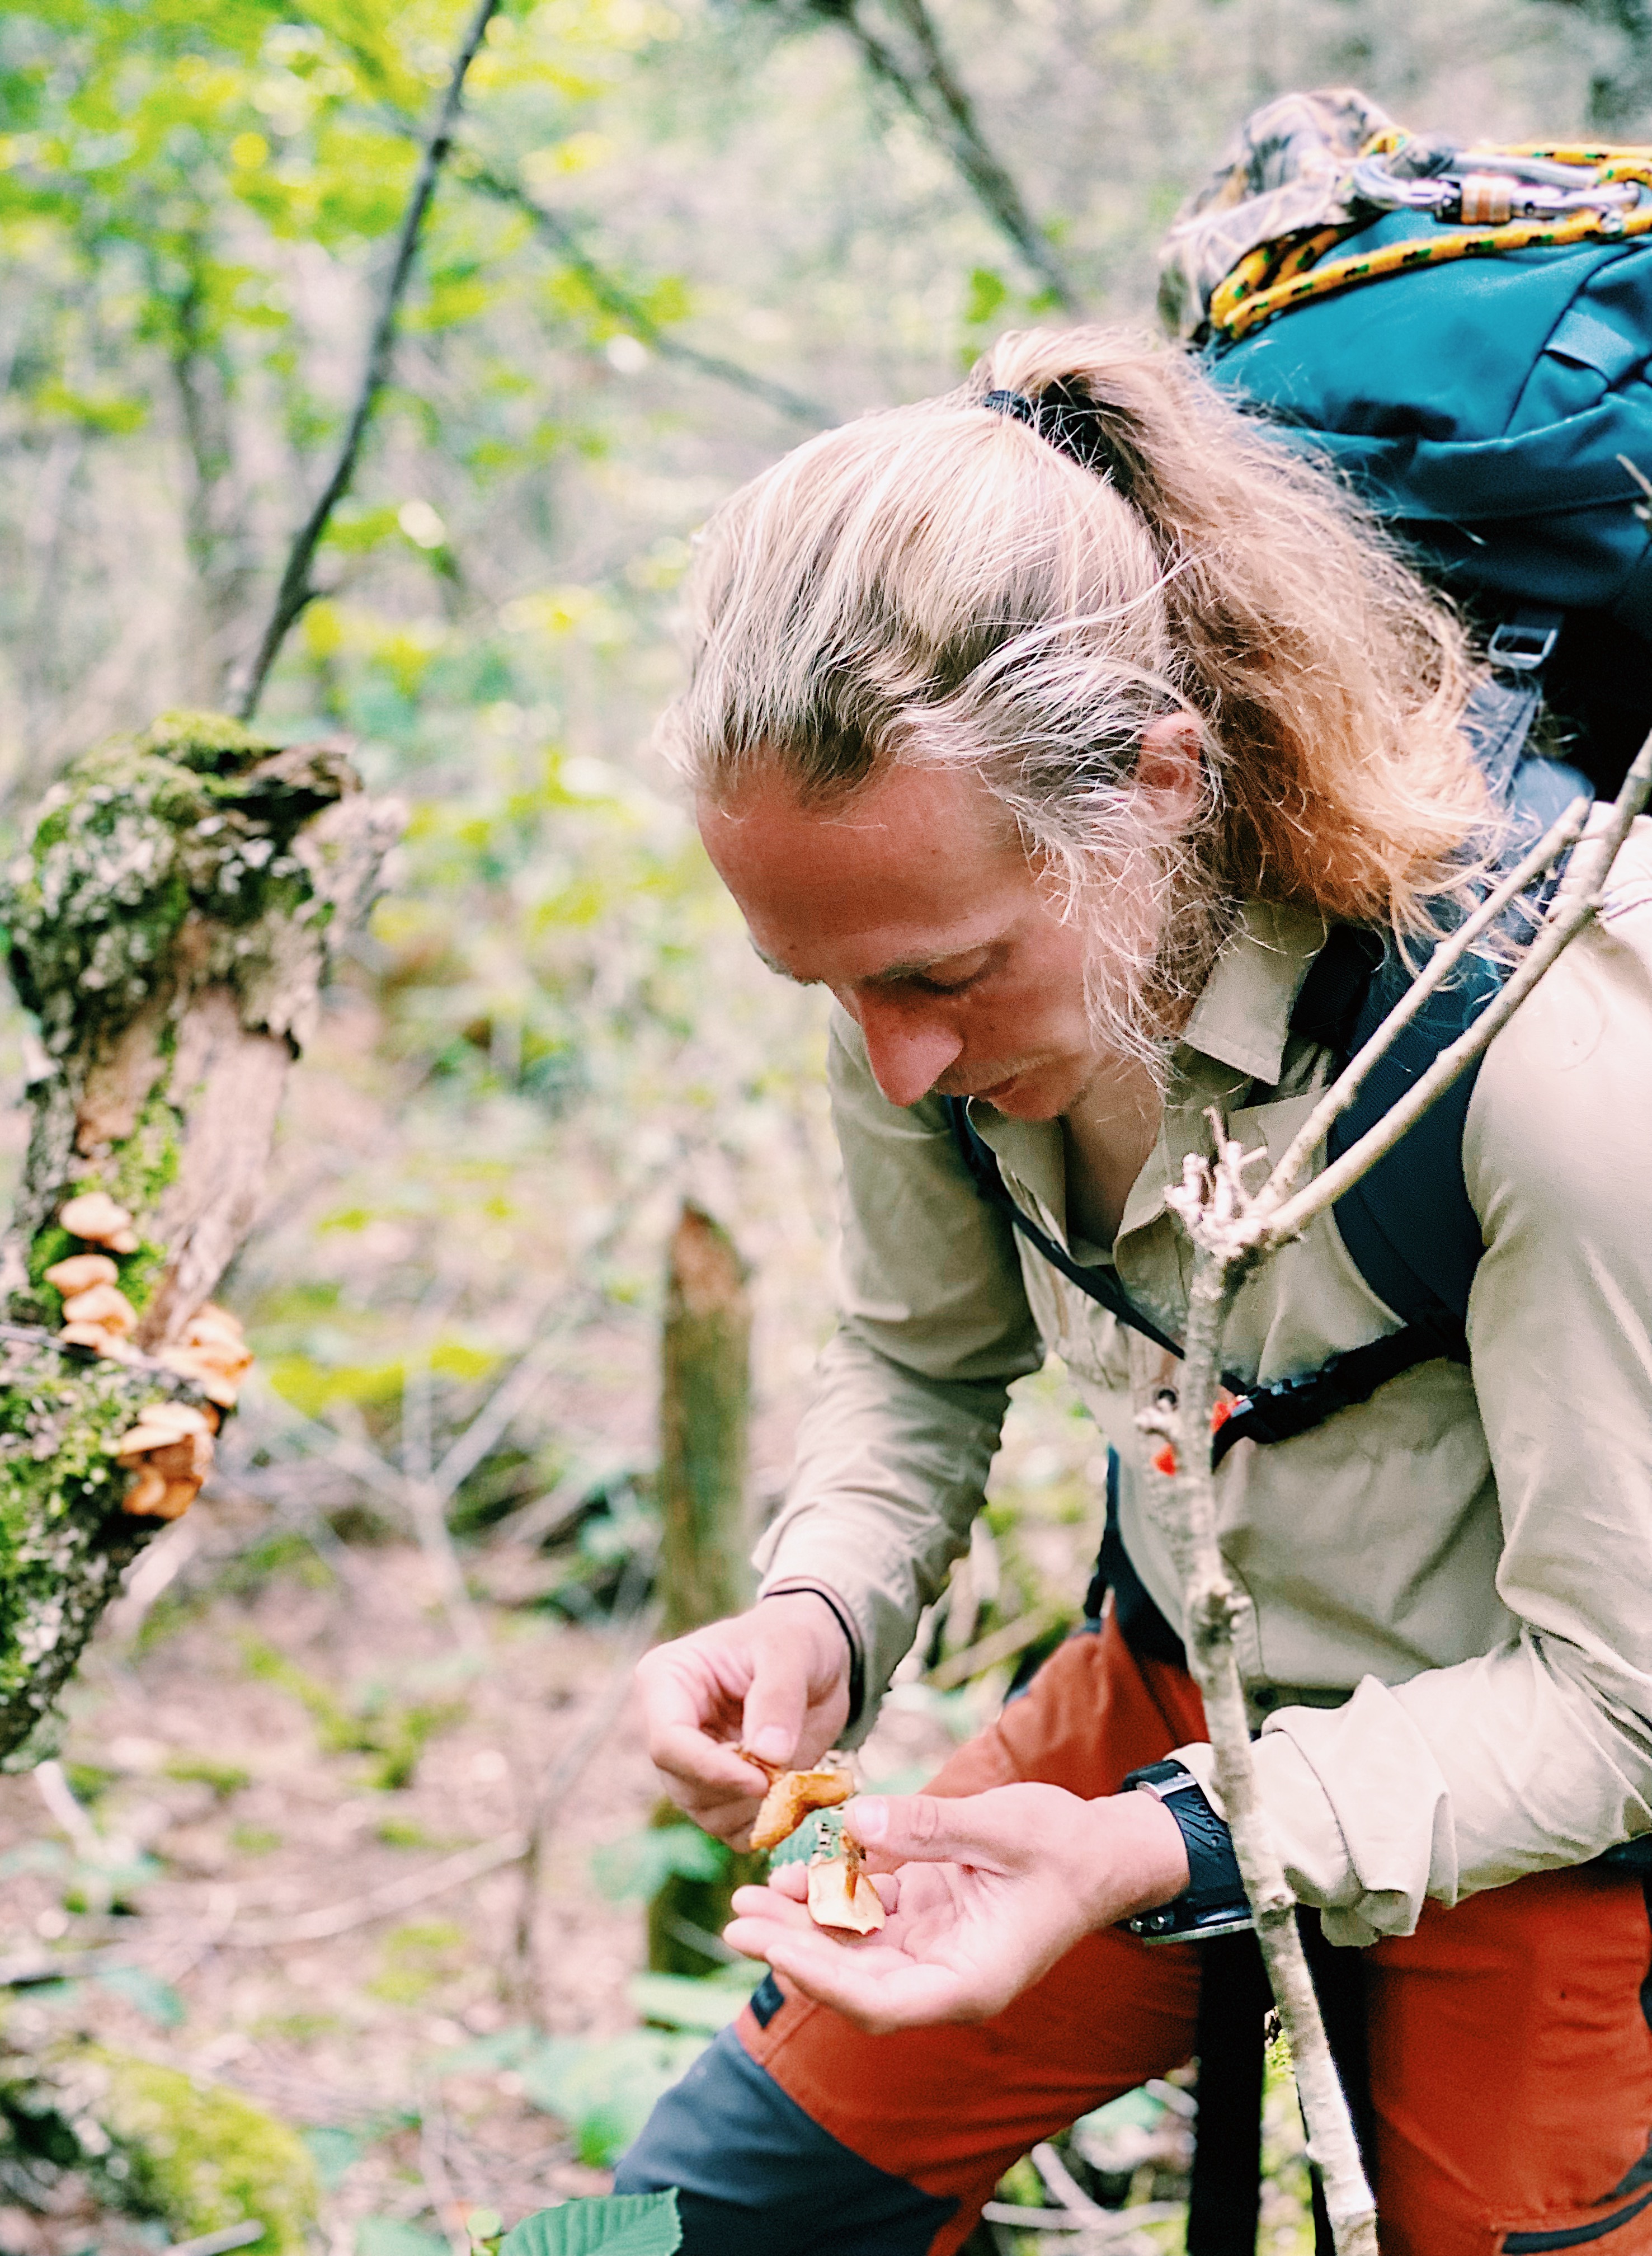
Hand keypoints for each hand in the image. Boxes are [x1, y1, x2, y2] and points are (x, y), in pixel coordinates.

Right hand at [635, 1593, 852, 1843]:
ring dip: (756, 1808)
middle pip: (684, 1786)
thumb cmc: (794, 1637)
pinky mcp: (720, 1790)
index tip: (762, 1778)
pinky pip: (733, 1829)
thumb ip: (778, 1695)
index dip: (711, 1769)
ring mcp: (693, 1763)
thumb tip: (769, 1754)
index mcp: (667, 1681)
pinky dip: (767, 1823)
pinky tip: (794, 1791)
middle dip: (739, 1789)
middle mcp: (669, 1727)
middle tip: (788, 1774)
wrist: (817, 1655)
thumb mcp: (791, 1649)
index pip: (668, 1743)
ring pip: (707, 1814)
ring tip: (795, 1774)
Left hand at [723, 1782, 1189, 2030]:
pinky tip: (796, 1872)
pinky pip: (869, 1918)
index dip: (819, 1978)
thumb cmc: (1065, 1845)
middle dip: (792, 1951)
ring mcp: (935, 1949)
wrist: (1101, 1848)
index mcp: (969, 1980)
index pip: (878, 2001)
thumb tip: (854, 1823)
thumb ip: (929, 1828)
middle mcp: (945, 1977)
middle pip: (853, 1982)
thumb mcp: (1002, 1826)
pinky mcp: (928, 1919)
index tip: (769, 1945)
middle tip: (736, 1918)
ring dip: (802, 1926)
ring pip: (853, 1951)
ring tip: (749, 1896)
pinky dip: (832, 1897)